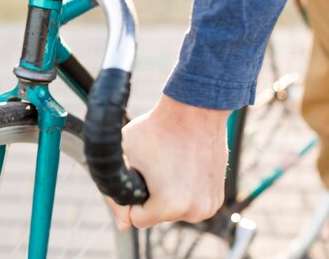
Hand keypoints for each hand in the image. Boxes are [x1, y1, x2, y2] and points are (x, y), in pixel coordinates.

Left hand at [108, 95, 229, 228]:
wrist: (193, 111)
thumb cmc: (155, 130)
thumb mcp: (125, 158)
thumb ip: (117, 195)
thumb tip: (123, 225)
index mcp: (169, 205)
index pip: (137, 219)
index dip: (132, 198)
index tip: (139, 176)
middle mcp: (194, 211)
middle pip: (158, 215)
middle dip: (152, 196)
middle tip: (156, 166)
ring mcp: (210, 205)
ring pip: (175, 210)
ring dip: (169, 194)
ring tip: (170, 164)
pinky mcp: (218, 196)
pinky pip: (191, 202)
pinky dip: (185, 190)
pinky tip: (183, 167)